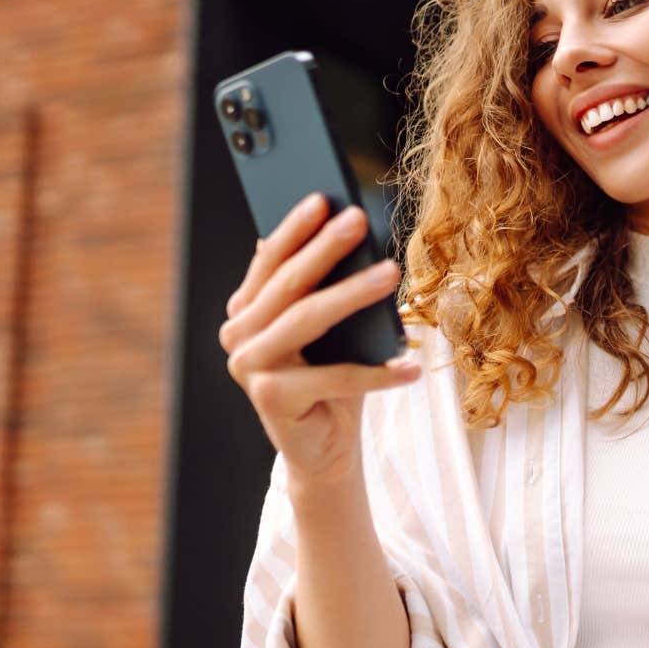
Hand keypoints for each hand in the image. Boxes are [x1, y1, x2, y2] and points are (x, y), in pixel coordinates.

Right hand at [219, 193, 418, 483]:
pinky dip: (378, 371)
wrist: (326, 450)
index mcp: (246, 310)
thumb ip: (327, 290)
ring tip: (393, 273)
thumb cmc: (334, 382)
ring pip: (307, 320)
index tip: (325, 197)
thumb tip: (348, 234)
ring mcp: (248, 368)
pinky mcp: (270, 399)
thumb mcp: (333, 331)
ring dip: (353, 294)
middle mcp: (237, 336)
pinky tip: (411, 363)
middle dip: (325, 248)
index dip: (296, 227)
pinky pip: (334, 376)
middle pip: (288, 285)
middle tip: (358, 219)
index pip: (271, 260)